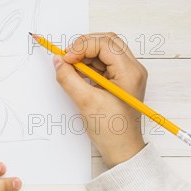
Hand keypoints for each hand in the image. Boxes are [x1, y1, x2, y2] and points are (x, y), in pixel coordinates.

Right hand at [53, 32, 146, 167]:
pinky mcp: (119, 79)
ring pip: (104, 49)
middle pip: (107, 41)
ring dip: (85, 53)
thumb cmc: (112, 130)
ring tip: (71, 66)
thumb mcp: (86, 103)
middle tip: (67, 57)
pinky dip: (88, 63)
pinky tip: (78, 72)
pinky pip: (103, 62)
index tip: (66, 58)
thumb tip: (58, 61)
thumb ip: (69, 78)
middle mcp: (132, 69)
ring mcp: (126, 74)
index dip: (82, 46)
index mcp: (129, 73)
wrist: (122, 149)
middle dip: (84, 45)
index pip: (105, 44)